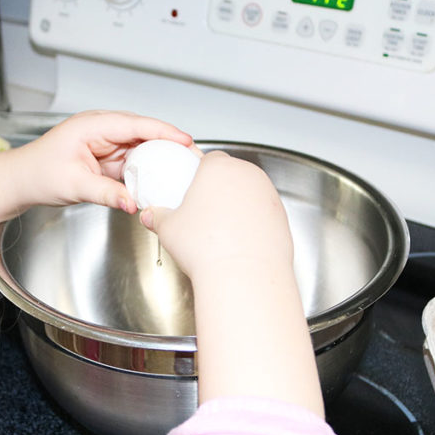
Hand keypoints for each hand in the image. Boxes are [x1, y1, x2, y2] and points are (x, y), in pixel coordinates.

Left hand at [11, 110, 193, 213]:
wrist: (22, 181)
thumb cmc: (38, 173)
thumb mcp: (74, 185)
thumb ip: (106, 194)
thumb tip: (132, 203)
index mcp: (92, 125)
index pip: (135, 124)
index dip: (163, 131)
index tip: (185, 140)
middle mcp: (102, 130)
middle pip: (144, 134)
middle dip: (169, 144)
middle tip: (192, 158)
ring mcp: (106, 144)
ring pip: (141, 149)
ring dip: (160, 160)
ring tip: (182, 171)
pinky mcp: (108, 159)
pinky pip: (133, 164)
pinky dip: (147, 173)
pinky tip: (160, 182)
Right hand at [140, 151, 291, 280]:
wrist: (243, 275)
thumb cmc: (207, 248)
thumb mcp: (169, 229)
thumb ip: (158, 217)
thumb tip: (152, 216)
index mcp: (219, 168)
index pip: (209, 159)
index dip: (199, 173)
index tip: (192, 189)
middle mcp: (248, 175)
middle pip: (231, 175)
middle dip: (219, 189)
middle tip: (203, 213)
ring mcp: (268, 195)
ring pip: (249, 194)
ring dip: (237, 206)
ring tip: (220, 231)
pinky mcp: (282, 216)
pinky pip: (262, 214)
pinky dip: (252, 223)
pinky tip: (238, 242)